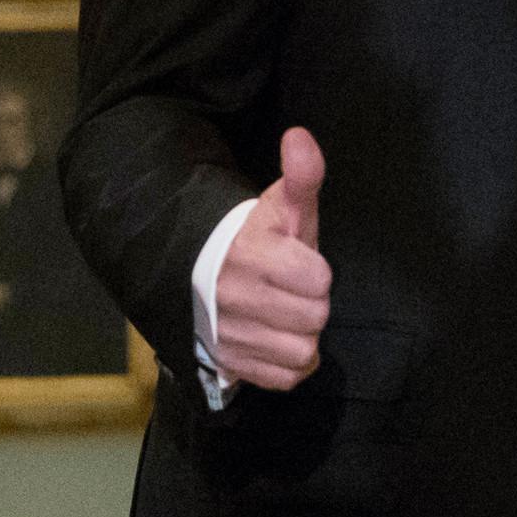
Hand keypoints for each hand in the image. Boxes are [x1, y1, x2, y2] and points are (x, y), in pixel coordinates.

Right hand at [212, 127, 330, 390]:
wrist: (198, 273)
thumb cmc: (254, 239)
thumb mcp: (281, 206)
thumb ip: (301, 175)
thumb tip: (301, 137)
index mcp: (253, 254)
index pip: (318, 278)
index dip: (314, 270)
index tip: (297, 262)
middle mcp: (236, 299)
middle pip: (315, 317)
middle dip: (310, 302)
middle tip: (292, 290)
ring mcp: (232, 336)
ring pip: (303, 350)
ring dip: (302, 335)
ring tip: (286, 315)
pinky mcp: (232, 366)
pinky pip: (286, 378)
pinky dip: (288, 363)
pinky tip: (277, 339)